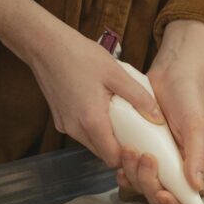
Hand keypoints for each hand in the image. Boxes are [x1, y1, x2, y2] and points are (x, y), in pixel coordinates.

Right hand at [0, 0, 163, 166]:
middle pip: (102, 153)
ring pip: (91, 143)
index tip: (141, 148)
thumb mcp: (116, 74)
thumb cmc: (79, 55)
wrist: (45, 45)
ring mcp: (65, 125)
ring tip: (121, 120)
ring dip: (106, 137)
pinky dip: (93, 128)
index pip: (112, 158)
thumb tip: (158, 116)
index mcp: (91, 121)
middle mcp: (75, 129)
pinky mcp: (59, 119)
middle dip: (119, 149)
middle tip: (136, 134)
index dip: (128, 158)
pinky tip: (102, 110)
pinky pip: (81, 132)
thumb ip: (139, 97)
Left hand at [117, 20, 203, 203]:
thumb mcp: (197, 125)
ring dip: (133, 173)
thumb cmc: (189, 98)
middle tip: (145, 158)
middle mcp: (172, 166)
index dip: (170, 202)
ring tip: (131, 150)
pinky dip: (123, 168)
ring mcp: (154, 158)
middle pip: (156, 191)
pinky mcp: (138, 147)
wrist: (171, 74)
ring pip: (140, 182)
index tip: (162, 194)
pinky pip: (128, 168)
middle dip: (148, 181)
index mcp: (190, 165)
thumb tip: (197, 186)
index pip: (182, 197)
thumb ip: (197, 155)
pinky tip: (119, 159)